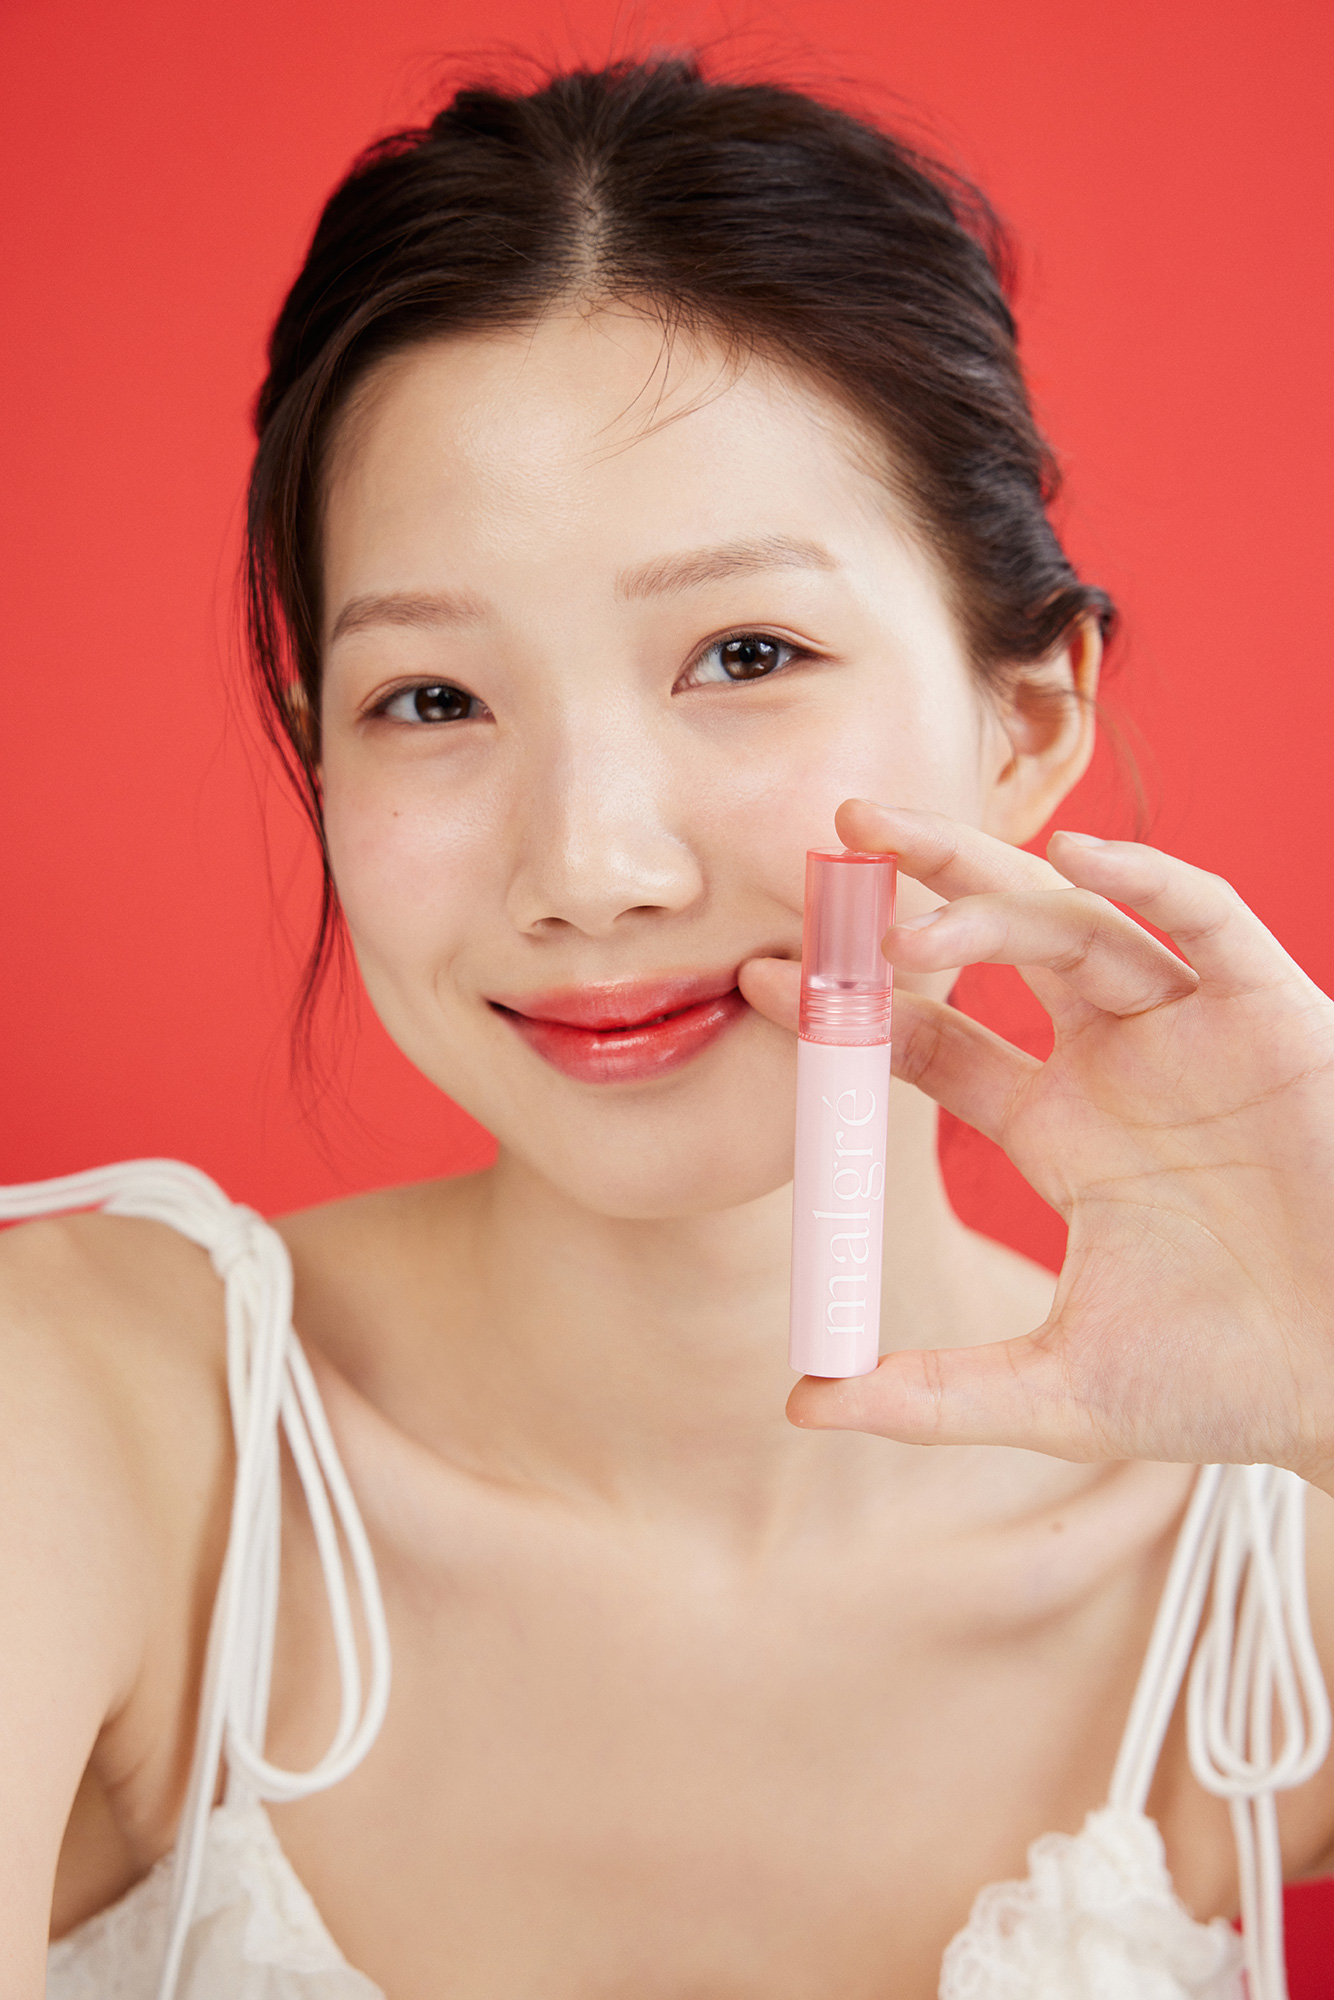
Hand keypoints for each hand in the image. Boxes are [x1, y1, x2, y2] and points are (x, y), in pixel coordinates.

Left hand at [740, 801, 1333, 1489]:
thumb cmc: (1228, 1386)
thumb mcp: (1056, 1392)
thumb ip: (931, 1394)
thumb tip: (804, 1403)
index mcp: (1062, 1131)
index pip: (939, 1041)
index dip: (855, 1009)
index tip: (764, 979)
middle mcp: (1116, 1065)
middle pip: (1001, 943)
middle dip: (922, 884)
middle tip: (835, 833)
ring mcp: (1192, 1033)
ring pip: (1082, 922)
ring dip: (997, 891)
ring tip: (907, 891)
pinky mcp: (1273, 1017)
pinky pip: (1209, 923)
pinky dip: (1151, 881)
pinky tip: (1078, 857)